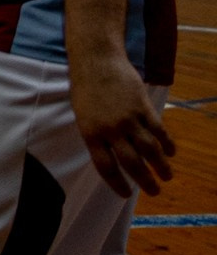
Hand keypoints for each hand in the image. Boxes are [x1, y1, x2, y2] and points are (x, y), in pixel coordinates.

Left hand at [69, 48, 174, 199]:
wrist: (96, 59)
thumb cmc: (86, 88)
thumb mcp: (83, 116)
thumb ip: (98, 137)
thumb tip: (114, 158)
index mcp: (91, 134)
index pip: (106, 167)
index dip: (117, 184)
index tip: (126, 194)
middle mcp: (110, 129)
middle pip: (131, 163)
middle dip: (145, 181)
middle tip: (154, 192)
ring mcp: (128, 118)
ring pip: (149, 149)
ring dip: (160, 166)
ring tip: (166, 176)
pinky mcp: (143, 106)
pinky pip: (158, 130)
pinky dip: (166, 143)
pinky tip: (171, 152)